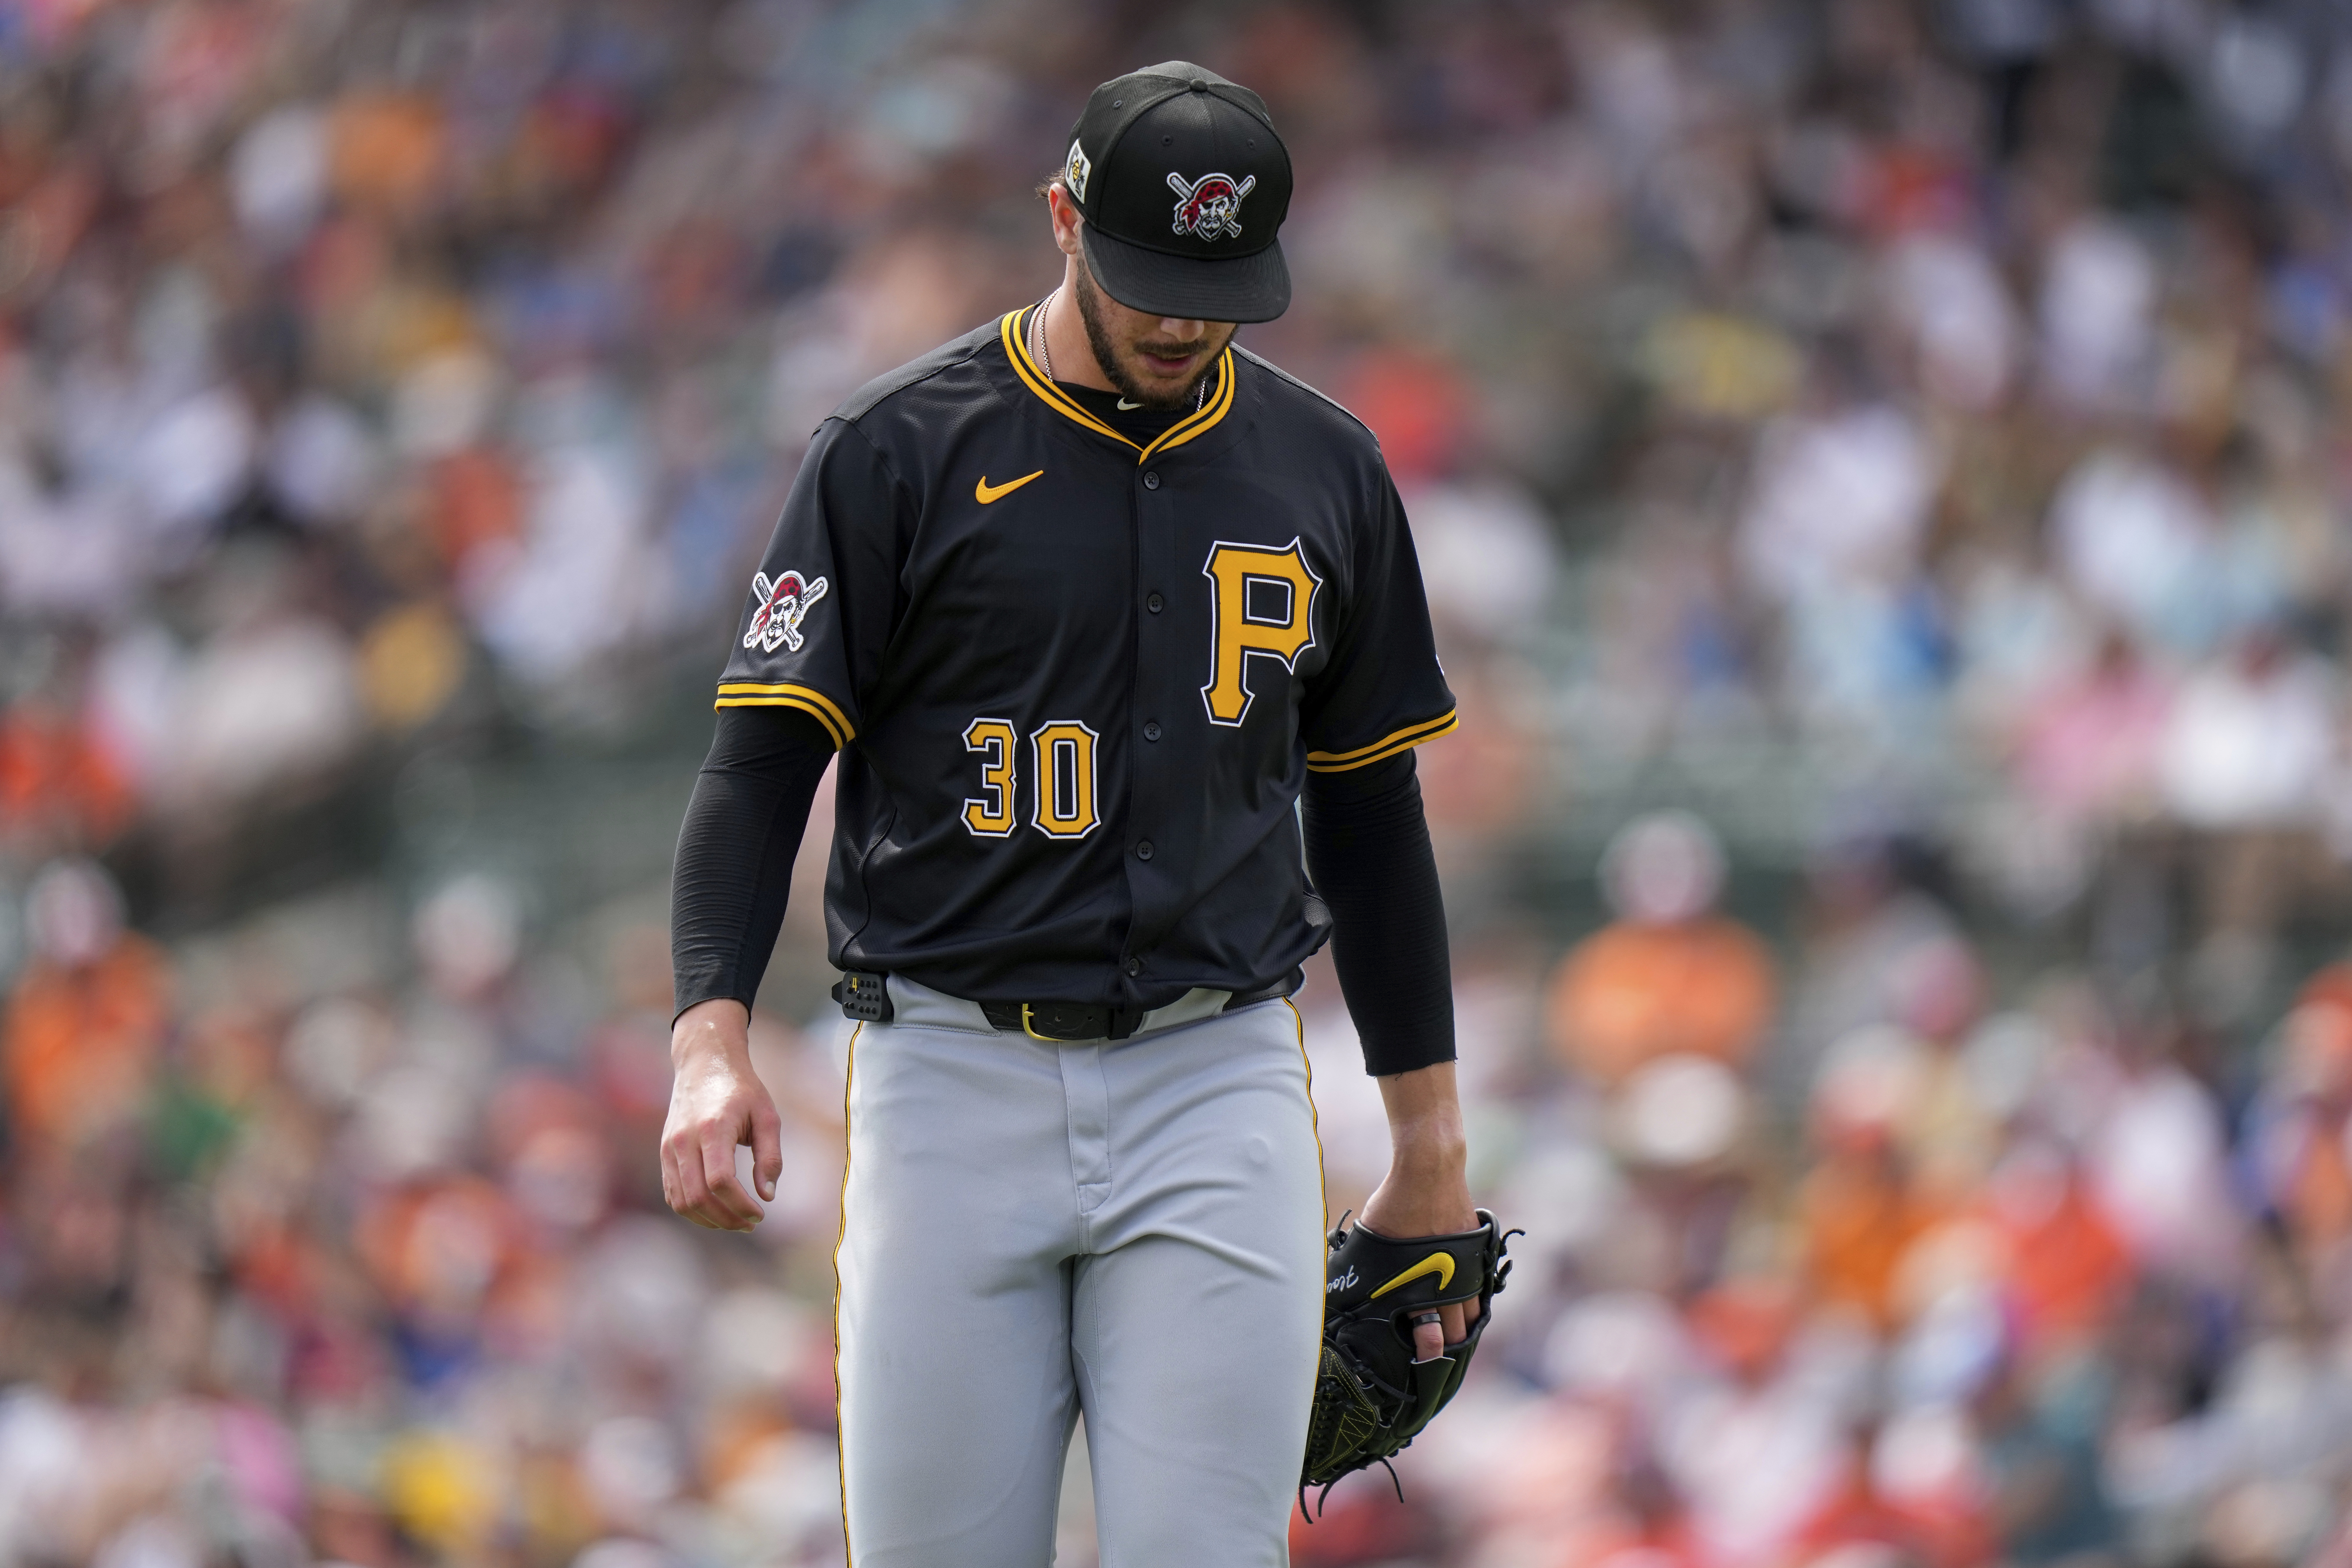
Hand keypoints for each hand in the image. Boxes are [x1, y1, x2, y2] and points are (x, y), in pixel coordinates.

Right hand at [661, 999, 781, 1231]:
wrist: (704, 1063)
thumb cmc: (742, 1090)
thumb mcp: (767, 1116)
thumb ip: (770, 1156)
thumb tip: (768, 1196)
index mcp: (713, 1128)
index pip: (720, 1181)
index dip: (740, 1205)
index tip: (761, 1213)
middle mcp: (684, 1140)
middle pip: (698, 1197)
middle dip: (727, 1219)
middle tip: (751, 1223)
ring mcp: (669, 1148)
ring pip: (681, 1202)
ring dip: (710, 1220)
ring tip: (736, 1221)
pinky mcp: (664, 1153)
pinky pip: (673, 1194)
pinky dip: (693, 1210)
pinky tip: (717, 1210)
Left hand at [1358, 1060, 1479, 1362]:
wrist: (1429, 1168)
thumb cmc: (1394, 1204)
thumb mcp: (1371, 1239)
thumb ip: (1365, 1268)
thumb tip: (1338, 1289)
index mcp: (1420, 1284)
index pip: (1430, 1336)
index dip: (1428, 1352)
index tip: (1422, 1359)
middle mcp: (1448, 1281)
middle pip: (1458, 1331)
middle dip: (1448, 1346)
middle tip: (1438, 1356)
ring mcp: (1467, 1266)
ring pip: (1473, 1311)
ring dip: (1464, 1325)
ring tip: (1453, 1336)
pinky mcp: (1476, 1251)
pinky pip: (1480, 1285)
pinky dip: (1473, 1298)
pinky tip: (1464, 1304)